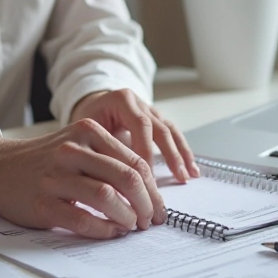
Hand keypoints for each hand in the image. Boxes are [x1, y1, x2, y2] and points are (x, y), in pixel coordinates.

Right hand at [0, 120, 166, 238]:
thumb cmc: (46, 161)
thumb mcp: (78, 146)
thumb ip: (110, 159)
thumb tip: (149, 190)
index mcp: (87, 132)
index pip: (135, 161)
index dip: (153, 188)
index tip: (159, 206)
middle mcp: (72, 151)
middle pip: (126, 177)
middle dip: (146, 203)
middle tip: (151, 219)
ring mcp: (55, 177)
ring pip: (106, 197)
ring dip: (127, 216)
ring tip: (132, 225)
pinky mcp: (42, 203)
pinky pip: (82, 219)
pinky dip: (103, 229)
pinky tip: (111, 232)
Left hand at [71, 89, 199, 182]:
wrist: (90, 106)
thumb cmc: (86, 122)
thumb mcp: (86, 130)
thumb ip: (101, 147)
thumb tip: (117, 177)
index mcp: (122, 100)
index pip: (140, 124)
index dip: (146, 150)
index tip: (147, 176)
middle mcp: (140, 103)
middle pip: (160, 128)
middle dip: (170, 155)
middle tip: (176, 178)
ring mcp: (151, 111)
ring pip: (171, 131)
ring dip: (181, 155)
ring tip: (189, 175)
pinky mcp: (158, 121)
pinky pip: (174, 136)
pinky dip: (183, 152)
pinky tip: (192, 169)